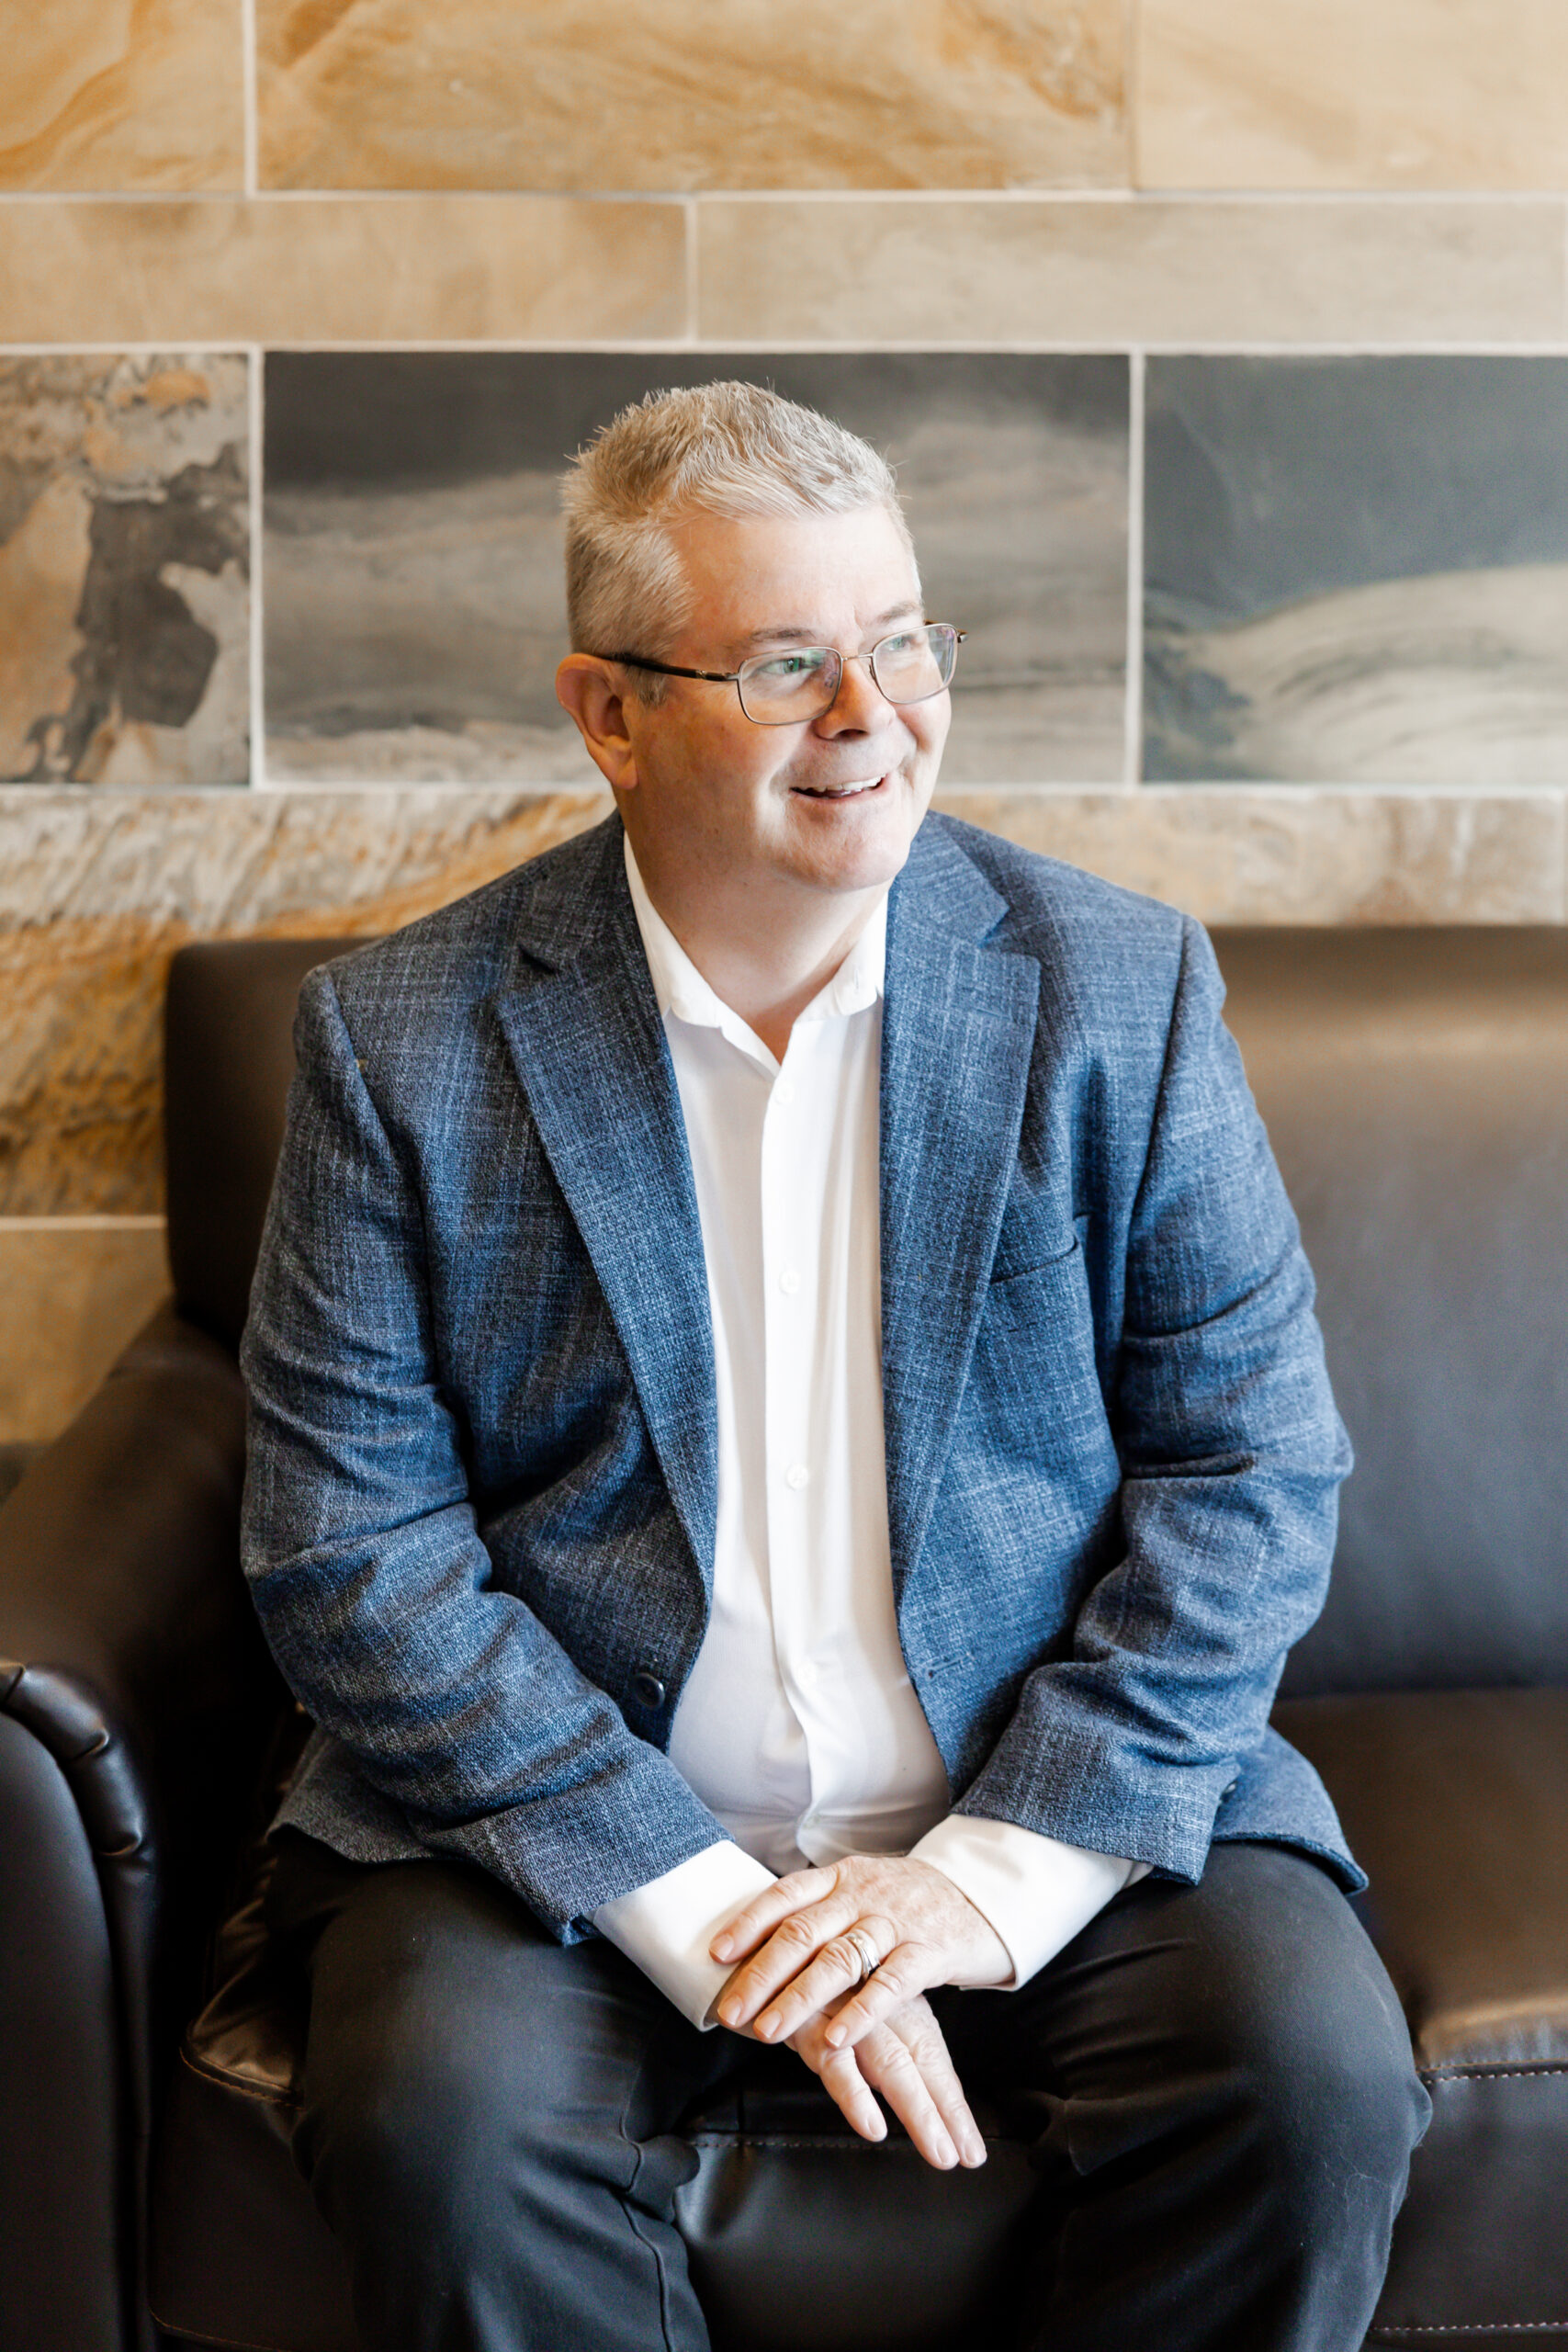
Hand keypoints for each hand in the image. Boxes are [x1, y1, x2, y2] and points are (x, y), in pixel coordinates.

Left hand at [710, 1853, 1010, 2056]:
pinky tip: (835, 2038)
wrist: (983, 1895)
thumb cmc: (909, 1903)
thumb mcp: (861, 1893)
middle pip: (804, 1932)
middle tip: (730, 2010)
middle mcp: (864, 1895)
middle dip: (762, 1973)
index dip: (748, 1922)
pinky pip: (891, 1984)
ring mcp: (897, 1922)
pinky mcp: (930, 1951)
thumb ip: (820, 1914)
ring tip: (769, 2031)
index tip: (716, 1954)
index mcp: (842, 1878)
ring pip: (840, 1959)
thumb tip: (757, 1947)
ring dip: (800, 1997)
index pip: (786, 1895)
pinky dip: (860, 2012)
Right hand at [783, 1989, 986, 2170]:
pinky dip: (855, 2094)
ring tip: (937, 2151)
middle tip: (964, 2158)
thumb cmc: (796, 1973)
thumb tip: (895, 2087)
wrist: (742, 1939)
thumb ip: (868, 2035)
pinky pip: (835, 2061)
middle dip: (945, 2113)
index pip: (930, 2053)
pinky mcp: (805, 2020)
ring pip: (892, 2063)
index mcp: (887, 1997)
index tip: (971, 2153)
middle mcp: (872, 2002)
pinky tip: (870, 2123)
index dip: (951, 2103)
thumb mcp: (842, 2001)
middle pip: (921, 2060)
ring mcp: (842, 2010)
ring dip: (918, 2111)